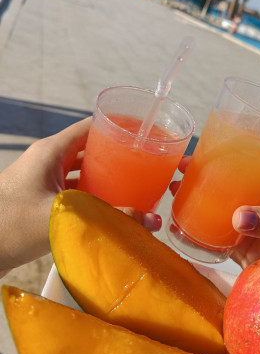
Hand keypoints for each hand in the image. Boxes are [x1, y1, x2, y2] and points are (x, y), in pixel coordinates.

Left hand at [0, 118, 160, 276]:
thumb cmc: (11, 226)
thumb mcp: (66, 217)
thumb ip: (112, 217)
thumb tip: (152, 221)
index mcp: (51, 150)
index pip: (91, 126)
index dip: (118, 127)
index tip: (144, 135)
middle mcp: (48, 160)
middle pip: (90, 148)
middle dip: (118, 156)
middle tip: (146, 164)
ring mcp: (44, 179)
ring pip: (83, 170)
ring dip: (106, 177)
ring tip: (135, 185)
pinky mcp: (42, 198)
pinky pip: (74, 189)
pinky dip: (92, 194)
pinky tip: (110, 207)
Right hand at [170, 160, 259, 269]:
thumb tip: (238, 218)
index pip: (248, 164)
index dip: (224, 156)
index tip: (199, 151)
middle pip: (227, 184)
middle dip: (203, 176)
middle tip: (177, 171)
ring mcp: (250, 227)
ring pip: (218, 209)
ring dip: (197, 201)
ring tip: (174, 192)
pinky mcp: (244, 250)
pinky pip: (217, 238)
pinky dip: (200, 233)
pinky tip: (180, 227)